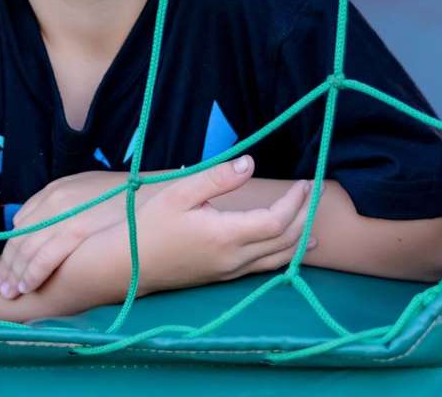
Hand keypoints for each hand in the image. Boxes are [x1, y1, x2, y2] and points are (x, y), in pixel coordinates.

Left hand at [0, 170, 154, 299]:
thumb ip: (61, 203)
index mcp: (54, 190)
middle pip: (19, 237)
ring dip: (13, 273)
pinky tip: (25, 287)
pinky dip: (31, 274)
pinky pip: (44, 258)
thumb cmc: (122, 196)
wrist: (151, 195)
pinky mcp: (74, 232)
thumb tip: (40, 221)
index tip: (7, 263)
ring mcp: (62, 216)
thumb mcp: (86, 188)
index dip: (12, 246)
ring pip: (26, 250)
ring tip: (8, 291)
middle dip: (7, 264)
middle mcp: (52, 201)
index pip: (21, 222)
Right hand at [102, 155, 316, 297]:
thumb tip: (249, 162)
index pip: (276, 221)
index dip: (295, 202)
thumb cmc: (150, 226)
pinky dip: (285, 255)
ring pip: (279, 259)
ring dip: (300, 239)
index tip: (303, 183)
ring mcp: (231, 272)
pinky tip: (291, 249)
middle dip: (305, 216)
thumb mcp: (180, 193)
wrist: (128, 266)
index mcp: (225, 235)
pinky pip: (265, 267)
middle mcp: (234, 259)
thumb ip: (217, 178)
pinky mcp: (225, 278)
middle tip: (313, 193)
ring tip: (313, 221)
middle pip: (285, 241)